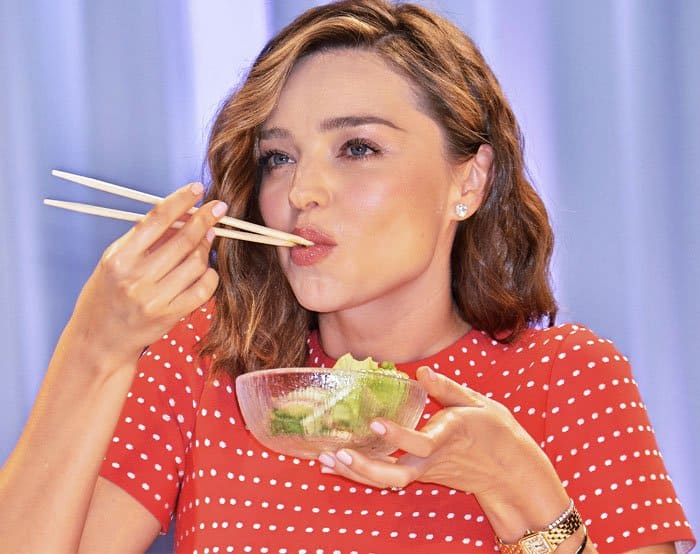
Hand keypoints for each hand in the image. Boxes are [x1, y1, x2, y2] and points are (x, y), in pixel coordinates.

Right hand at [67, 182, 225, 370]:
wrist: (98, 340)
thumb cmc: (108, 293)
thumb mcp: (116, 261)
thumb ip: (146, 239)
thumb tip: (184, 213)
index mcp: (119, 257)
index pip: (155, 220)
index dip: (180, 201)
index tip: (197, 189)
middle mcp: (135, 277)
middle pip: (182, 240)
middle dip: (205, 220)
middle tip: (219, 208)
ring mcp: (154, 298)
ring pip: (196, 263)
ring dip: (207, 247)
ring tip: (208, 238)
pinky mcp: (169, 316)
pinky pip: (203, 290)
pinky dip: (210, 275)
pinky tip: (207, 269)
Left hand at [318, 366, 553, 496]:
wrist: (510, 471)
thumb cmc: (495, 431)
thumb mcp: (478, 403)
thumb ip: (449, 389)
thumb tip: (422, 372)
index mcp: (451, 436)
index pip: (421, 442)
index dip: (397, 435)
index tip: (374, 423)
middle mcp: (435, 459)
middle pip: (397, 475)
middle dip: (365, 468)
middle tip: (335, 453)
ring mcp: (427, 471)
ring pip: (390, 481)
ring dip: (357, 473)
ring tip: (324, 459)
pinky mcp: (422, 475)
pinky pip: (390, 478)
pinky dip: (363, 472)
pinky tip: (339, 462)